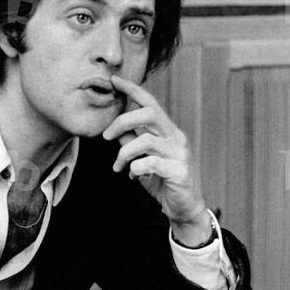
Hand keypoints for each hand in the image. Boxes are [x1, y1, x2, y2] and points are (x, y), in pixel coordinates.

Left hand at [101, 75, 211, 243]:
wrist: (183, 208)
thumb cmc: (162, 181)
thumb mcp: (143, 158)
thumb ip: (132, 142)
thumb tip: (114, 129)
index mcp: (167, 131)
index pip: (151, 103)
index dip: (133, 89)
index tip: (114, 80)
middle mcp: (176, 137)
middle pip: (149, 113)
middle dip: (122, 120)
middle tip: (105, 136)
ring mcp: (180, 154)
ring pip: (146, 140)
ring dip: (124, 152)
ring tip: (117, 166)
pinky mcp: (179, 172)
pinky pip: (151, 163)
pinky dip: (135, 169)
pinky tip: (133, 176)